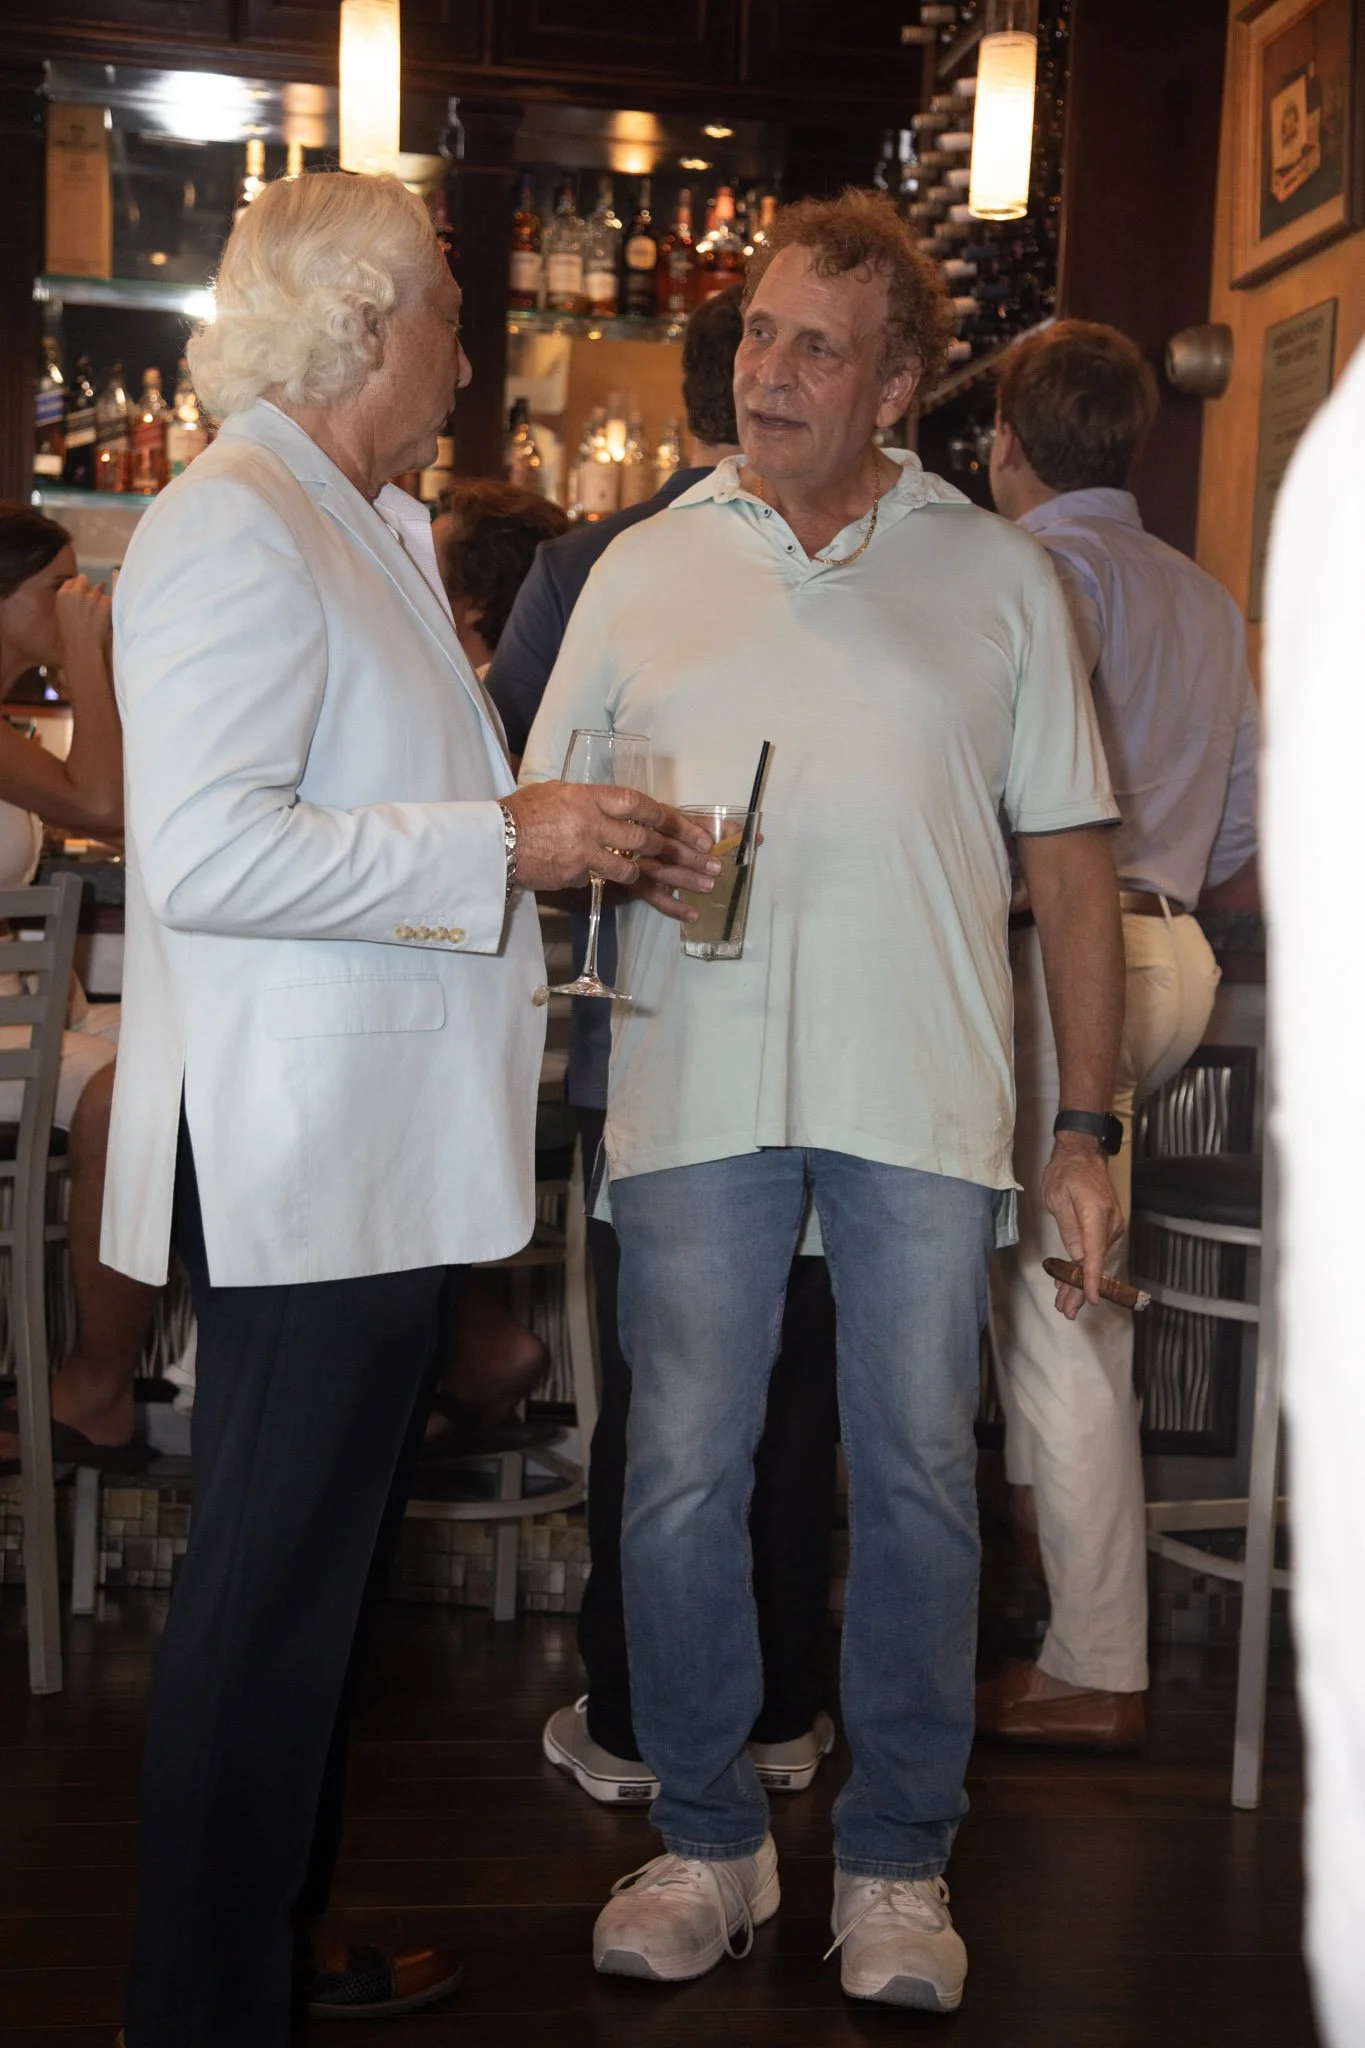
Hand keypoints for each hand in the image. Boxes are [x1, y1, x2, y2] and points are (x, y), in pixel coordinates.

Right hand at [55, 575, 112, 670]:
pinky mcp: (105, 604)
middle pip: (84, 579)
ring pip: (98, 588)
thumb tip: (76, 591)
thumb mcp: (62, 614)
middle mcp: (76, 593)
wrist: (82, 648)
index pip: (71, 581)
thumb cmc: (70, 636)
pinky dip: (108, 606)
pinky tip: (105, 616)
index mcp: (62, 595)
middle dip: (88, 586)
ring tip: (98, 609)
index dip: (76, 586)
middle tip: (91, 596)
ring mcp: (91, 597)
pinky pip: (109, 599)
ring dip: (100, 596)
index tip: (80, 592)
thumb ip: (68, 600)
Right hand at [503, 782, 718, 897]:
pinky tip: (665, 902)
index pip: (638, 803)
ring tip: (689, 884)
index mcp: (588, 796)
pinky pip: (611, 884)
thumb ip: (587, 799)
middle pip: (644, 838)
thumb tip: (611, 805)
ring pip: (633, 867)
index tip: (692, 827)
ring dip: (659, 875)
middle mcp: (592, 823)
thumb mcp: (558, 793)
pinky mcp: (578, 877)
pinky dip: (633, 892)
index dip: (668, 816)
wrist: (493, 842)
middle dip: (679, 849)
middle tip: (706, 858)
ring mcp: (585, 853)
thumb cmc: (522, 812)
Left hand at [1041, 1132, 1124, 1318]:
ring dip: (1080, 1280)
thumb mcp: (1057, 1199)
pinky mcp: (1108, 1226)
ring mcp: (1112, 1225)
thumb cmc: (1066, 1172)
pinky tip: (1070, 1281)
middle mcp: (1110, 1223)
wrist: (1083, 1154)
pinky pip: (1096, 1251)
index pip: (1095, 1253)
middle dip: (1080, 1289)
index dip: (1092, 1279)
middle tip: (1067, 1311)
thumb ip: (1069, 1230)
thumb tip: (1078, 1257)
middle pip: (1095, 1262)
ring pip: (1095, 1259)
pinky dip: (1084, 1266)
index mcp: (1096, 1214)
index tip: (1089, 1299)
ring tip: (1065, 1304)